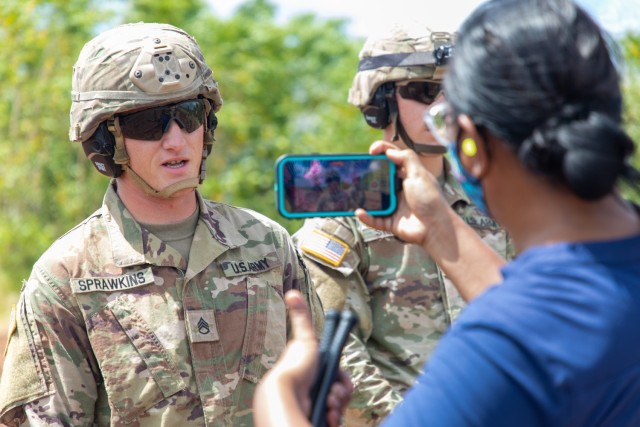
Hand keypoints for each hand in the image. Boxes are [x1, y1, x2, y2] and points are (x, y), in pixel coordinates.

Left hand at [254, 290, 352, 426]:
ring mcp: (312, 404)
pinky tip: (326, 418)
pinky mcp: (312, 417)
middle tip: (332, 397)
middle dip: (340, 395)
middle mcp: (312, 388)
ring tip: (327, 408)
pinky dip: (332, 419)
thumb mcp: (304, 339)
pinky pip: (332, 419)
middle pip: (340, 393)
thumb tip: (291, 292)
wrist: (285, 400)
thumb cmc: (295, 368)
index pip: (338, 378)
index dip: (342, 381)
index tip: (338, 384)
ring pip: (338, 407)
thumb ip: (301, 317)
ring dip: (338, 407)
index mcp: (312, 371)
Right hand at [356, 141, 451, 246]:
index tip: (371, 151)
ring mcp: (393, 206)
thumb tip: (389, 151)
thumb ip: (407, 159)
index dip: (381, 151)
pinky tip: (359, 211)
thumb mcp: (420, 174)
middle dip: (367, 174)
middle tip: (357, 171)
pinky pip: (374, 219)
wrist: (435, 226)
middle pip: (379, 178)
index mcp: (407, 176)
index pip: (392, 159)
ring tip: (352, 192)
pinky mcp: (390, 222)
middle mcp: (399, 190)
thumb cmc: (430, 199)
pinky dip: (366, 217)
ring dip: (363, 196)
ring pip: (374, 199)